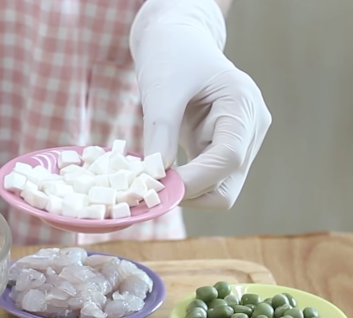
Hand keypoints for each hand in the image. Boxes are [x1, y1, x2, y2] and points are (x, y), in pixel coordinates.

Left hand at [130, 0, 271, 208]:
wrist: (177, 42)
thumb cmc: (171, 56)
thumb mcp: (162, 89)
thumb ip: (161, 130)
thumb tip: (156, 174)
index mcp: (243, 105)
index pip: (229, 158)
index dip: (195, 179)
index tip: (159, 186)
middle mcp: (250, 128)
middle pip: (229, 185)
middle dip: (190, 193)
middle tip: (149, 190)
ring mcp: (240, 141)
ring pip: (219, 189)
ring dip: (185, 193)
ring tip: (150, 182)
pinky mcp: (222, 149)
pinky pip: (207, 180)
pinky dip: (183, 185)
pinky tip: (158, 177)